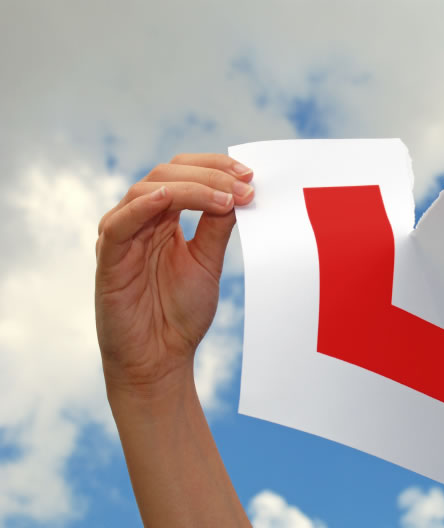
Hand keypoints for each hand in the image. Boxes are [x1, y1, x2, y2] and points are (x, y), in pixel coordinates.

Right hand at [95, 153, 254, 397]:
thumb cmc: (180, 314)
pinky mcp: (109, 258)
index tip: (250, 176)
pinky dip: (142, 206)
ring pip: (146, 190)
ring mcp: (123, 236)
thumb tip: (239, 192)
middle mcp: (141, 220)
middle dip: (209, 174)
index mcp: (164, 218)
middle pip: (167, 173)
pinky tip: (168, 199)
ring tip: (224, 198)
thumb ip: (217, 227)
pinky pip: (119, 223)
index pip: (184, 174)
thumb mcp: (208, 262)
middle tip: (244, 187)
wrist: (159, 359)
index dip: (215, 168)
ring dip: (189, 188)